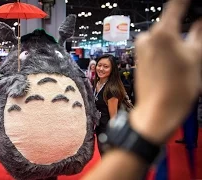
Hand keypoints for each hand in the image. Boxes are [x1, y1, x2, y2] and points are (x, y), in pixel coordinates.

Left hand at [131, 0, 201, 143]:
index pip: (175, 6)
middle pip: (169, 25)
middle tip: (193, 43)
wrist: (157, 110)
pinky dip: (165, 51)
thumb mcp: (196, 57)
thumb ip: (199, 35)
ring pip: (162, 38)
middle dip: (182, 30)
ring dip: (173, 42)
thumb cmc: (176, 87)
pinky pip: (155, 48)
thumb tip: (200, 24)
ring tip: (184, 59)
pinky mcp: (139, 59)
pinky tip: (173, 65)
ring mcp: (141, 49)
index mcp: (161, 33)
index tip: (189, 1)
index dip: (185, 2)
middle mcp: (147, 38)